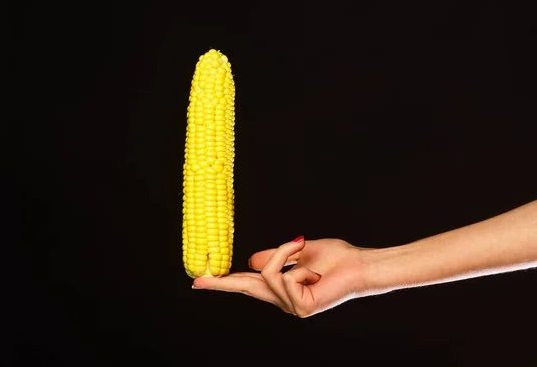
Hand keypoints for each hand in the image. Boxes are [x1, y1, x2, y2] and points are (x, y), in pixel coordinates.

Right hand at [192, 236, 368, 317]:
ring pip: (267, 273)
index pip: (248, 283)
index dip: (224, 281)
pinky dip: (298, 264)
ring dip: (284, 253)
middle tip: (196, 281)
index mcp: (282, 287)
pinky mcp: (301, 308)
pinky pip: (284, 278)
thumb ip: (276, 256)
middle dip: (221, 283)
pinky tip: (316, 271)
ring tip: (303, 249)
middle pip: (246, 286)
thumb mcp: (299, 251)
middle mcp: (284, 301)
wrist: (361, 265)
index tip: (201, 280)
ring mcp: (292, 307)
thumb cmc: (337, 258)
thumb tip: (250, 261)